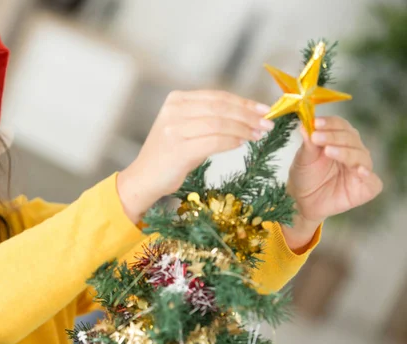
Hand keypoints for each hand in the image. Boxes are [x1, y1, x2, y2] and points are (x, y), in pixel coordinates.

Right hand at [118, 90, 274, 222]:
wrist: (144, 179)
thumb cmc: (168, 156)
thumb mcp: (185, 129)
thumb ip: (208, 118)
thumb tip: (246, 116)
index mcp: (176, 100)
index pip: (217, 97)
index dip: (243, 102)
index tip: (263, 109)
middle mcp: (174, 111)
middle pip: (221, 108)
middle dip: (248, 115)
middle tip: (267, 123)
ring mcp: (174, 129)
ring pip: (220, 123)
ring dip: (243, 129)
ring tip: (258, 134)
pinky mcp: (179, 149)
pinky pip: (213, 141)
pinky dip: (231, 142)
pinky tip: (242, 143)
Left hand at [283, 116, 382, 249]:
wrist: (302, 202)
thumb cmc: (305, 176)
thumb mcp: (302, 159)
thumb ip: (308, 143)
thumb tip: (305, 125)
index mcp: (339, 140)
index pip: (340, 125)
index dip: (329, 123)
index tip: (315, 122)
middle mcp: (353, 151)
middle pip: (350, 138)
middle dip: (333, 136)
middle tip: (317, 137)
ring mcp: (361, 168)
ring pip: (360, 155)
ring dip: (345, 152)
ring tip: (328, 151)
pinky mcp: (366, 187)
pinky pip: (372, 180)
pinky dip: (367, 174)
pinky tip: (359, 170)